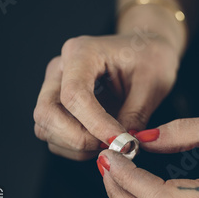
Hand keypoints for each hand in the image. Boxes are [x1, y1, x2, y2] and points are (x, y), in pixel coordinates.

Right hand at [33, 30, 179, 159]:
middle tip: (113, 145)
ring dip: (77, 146)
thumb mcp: (152, 84)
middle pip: (47, 113)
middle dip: (79, 138)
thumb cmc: (149, 58)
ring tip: (112, 142)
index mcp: (82, 52)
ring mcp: (55, 87)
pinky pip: (53, 135)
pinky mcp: (58, 105)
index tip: (120, 140)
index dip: (95, 124)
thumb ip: (136, 114)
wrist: (145, 50)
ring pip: (46, 127)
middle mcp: (60, 68)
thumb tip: (122, 145)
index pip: (74, 94)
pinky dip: (75, 148)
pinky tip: (102, 141)